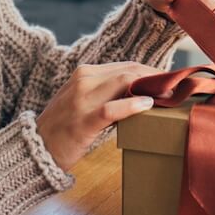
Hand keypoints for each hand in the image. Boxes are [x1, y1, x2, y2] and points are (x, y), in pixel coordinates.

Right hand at [36, 62, 161, 170]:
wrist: (37, 148)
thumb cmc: (64, 129)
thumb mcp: (84, 103)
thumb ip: (107, 95)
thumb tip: (142, 96)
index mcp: (84, 73)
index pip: (126, 66)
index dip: (151, 72)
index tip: (170, 82)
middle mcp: (83, 79)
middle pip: (129, 70)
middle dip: (156, 77)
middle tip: (177, 88)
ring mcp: (82, 98)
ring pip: (123, 82)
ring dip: (150, 87)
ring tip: (170, 96)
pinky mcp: (83, 119)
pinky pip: (112, 108)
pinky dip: (131, 105)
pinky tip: (147, 105)